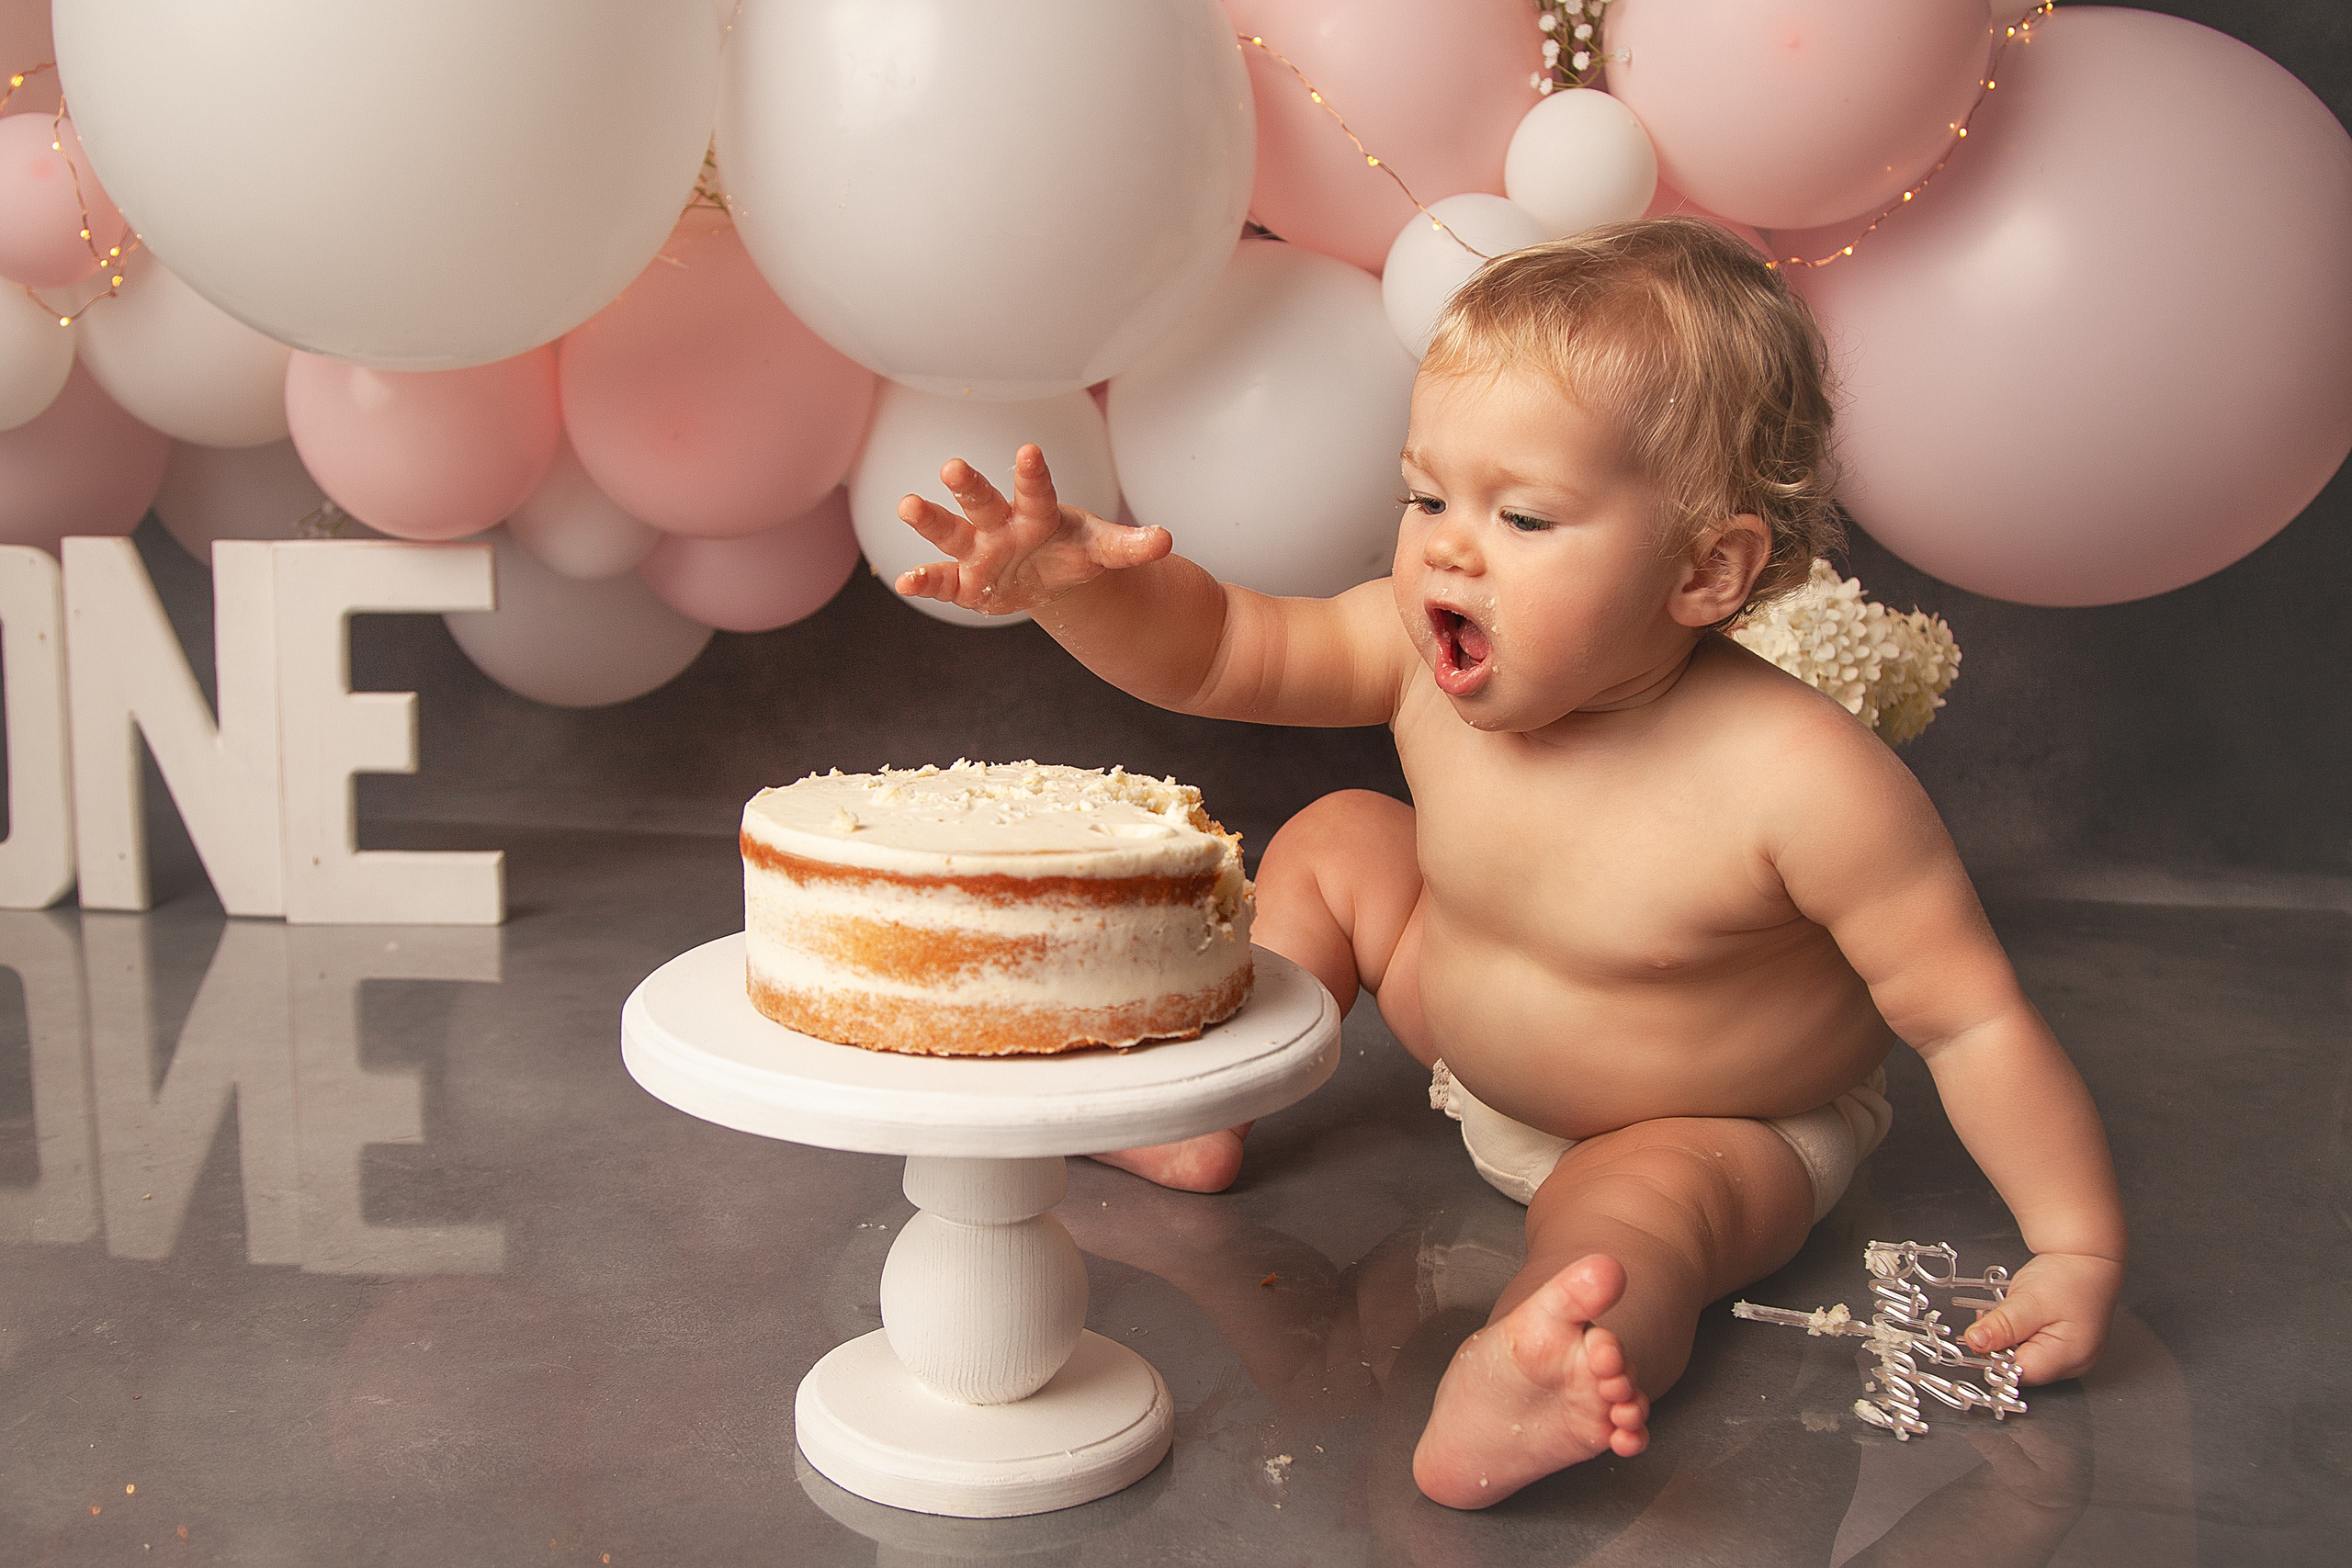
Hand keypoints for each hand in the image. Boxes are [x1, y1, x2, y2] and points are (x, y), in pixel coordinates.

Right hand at [894, 443, 1170, 615]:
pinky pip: (942, 580)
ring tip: (906, 505)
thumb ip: (1131, 545)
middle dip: (969, 486)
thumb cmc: (1073, 548)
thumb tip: (1166, 539)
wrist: (1048, 572)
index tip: (1029, 452)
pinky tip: (905, 583)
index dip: (1033, 474)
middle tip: (952, 467)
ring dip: (930, 519)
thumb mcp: (1104, 547)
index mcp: (1037, 511)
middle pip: (983, 500)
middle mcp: (1001, 523)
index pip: (1036, 489)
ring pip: (951, 531)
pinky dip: (923, 581)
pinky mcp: (965, 581)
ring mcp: (978, 549)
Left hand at [1961, 1249, 2123, 1384]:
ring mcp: (2071, 1357)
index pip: (2018, 1373)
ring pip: (2025, 1358)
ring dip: (2010, 1338)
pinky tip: (2020, 1318)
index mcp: (2068, 1357)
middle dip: (2002, 1345)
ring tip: (2014, 1312)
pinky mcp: (2064, 1348)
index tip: (1981, 1336)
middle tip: (1998, 1317)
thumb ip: (2001, 1326)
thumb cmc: (2068, 1278)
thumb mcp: (2028, 1300)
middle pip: (2022, 1367)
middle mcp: (2073, 1364)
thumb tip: (1975, 1343)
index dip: (1995, 1356)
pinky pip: (2033, 1349)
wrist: (2087, 1259)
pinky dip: (2020, 1335)